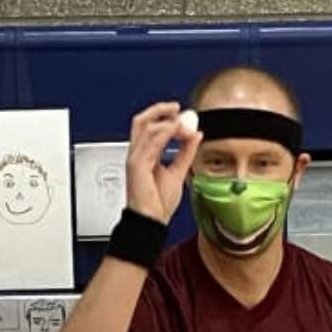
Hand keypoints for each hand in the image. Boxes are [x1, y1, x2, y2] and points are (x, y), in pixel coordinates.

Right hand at [125, 101, 201, 225]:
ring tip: (184, 125)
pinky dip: (166, 132)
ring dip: (168, 122)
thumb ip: (186, 152)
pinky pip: (151, 140)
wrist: (151, 222)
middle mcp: (137, 154)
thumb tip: (196, 134)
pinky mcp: (137, 164)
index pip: (151, 128)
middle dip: (160, 110)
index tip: (183, 118)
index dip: (167, 119)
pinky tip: (178, 131)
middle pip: (142, 121)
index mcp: (145, 156)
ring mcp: (135, 158)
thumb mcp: (178, 172)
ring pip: (147, 127)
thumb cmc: (158, 205)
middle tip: (177, 108)